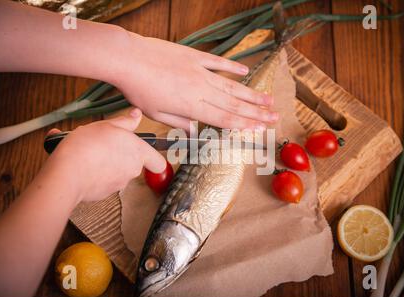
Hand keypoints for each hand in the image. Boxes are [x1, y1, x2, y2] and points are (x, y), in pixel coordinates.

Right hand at [45, 108, 165, 201]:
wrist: (67, 174)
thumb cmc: (86, 147)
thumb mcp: (107, 125)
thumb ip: (126, 122)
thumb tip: (137, 115)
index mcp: (138, 153)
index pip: (158, 162)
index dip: (153, 157)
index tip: (144, 151)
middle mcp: (132, 171)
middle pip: (133, 162)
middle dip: (120, 153)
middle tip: (104, 143)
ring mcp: (119, 184)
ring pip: (116, 170)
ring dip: (105, 161)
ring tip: (88, 151)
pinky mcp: (104, 193)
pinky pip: (102, 180)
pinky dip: (94, 172)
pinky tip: (81, 163)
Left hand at [111, 34, 277, 130]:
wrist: (128, 58)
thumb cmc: (138, 89)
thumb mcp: (156, 114)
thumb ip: (180, 123)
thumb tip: (196, 132)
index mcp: (192, 106)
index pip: (224, 119)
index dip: (244, 125)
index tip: (261, 128)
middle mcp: (201, 89)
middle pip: (234, 104)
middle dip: (257, 112)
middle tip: (275, 116)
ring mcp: (200, 71)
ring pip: (231, 85)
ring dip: (251, 94)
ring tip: (268, 99)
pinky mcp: (194, 56)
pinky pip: (218, 63)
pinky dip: (233, 68)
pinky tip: (245, 71)